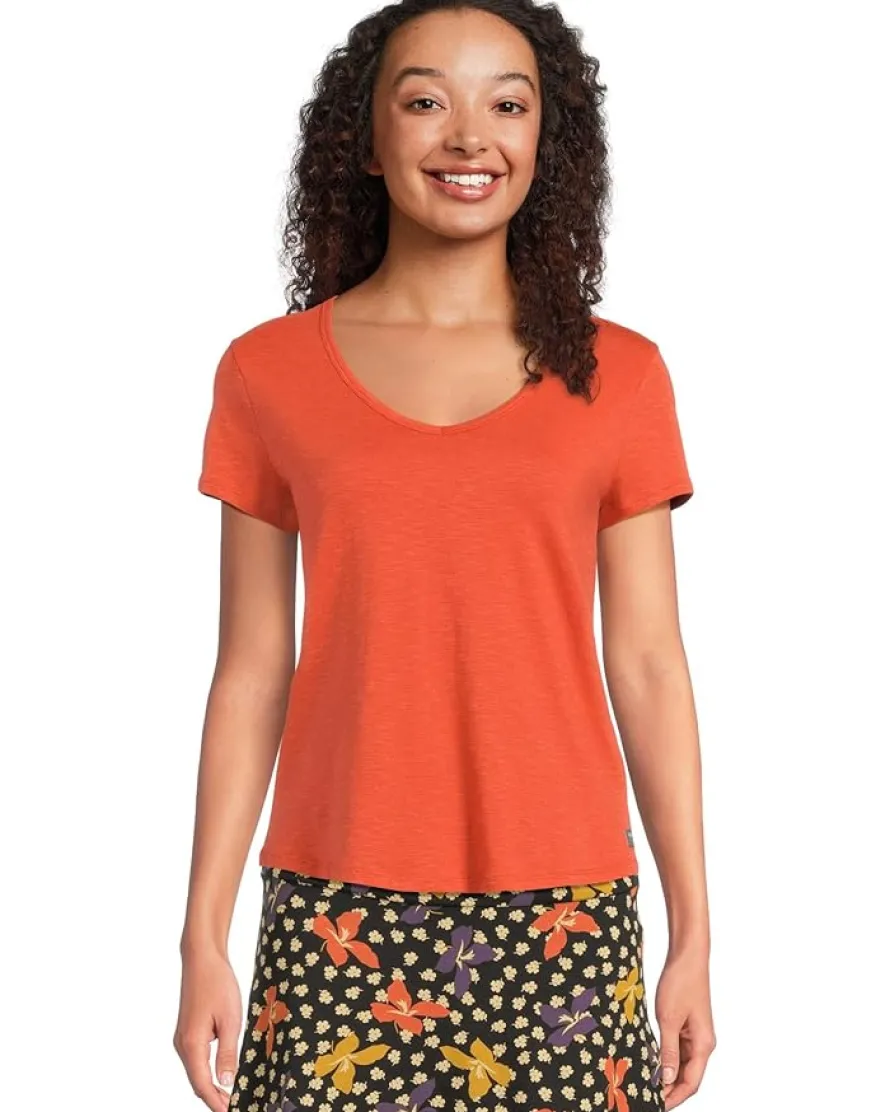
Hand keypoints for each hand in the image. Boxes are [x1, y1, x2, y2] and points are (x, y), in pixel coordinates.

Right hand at [174, 946, 242, 1110]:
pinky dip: (208, 1070)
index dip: (217, 1102)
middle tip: (235, 1105)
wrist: (202, 958)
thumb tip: (227, 1081)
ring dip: (211, 1085)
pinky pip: (196, 1058)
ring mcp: (183, 1038)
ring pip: (196, 1071)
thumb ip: (228, 1052)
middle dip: (214, 1097)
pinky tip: (222, 1072)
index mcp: (192, 1044)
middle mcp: (182, 1045)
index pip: (203, 1085)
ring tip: (232, 1095)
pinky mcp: (187, 1031)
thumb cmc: (217, 983)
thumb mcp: (230, 1019)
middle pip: (197, 1082)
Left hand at [654, 948, 715, 1107]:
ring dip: (667, 1076)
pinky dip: (666, 1060)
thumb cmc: (680, 983)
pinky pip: (678, 1050)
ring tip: (646, 1084)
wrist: (687, 957)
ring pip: (682, 1065)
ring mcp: (696, 1035)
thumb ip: (667, 1050)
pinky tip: (652, 1064)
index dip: (674, 1098)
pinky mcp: (688, 1027)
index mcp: (703, 1045)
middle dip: (670, 1090)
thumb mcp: (668, 1018)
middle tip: (647, 1097)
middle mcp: (703, 1044)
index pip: (691, 1083)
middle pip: (688, 1077)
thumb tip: (666, 1080)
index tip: (656, 1105)